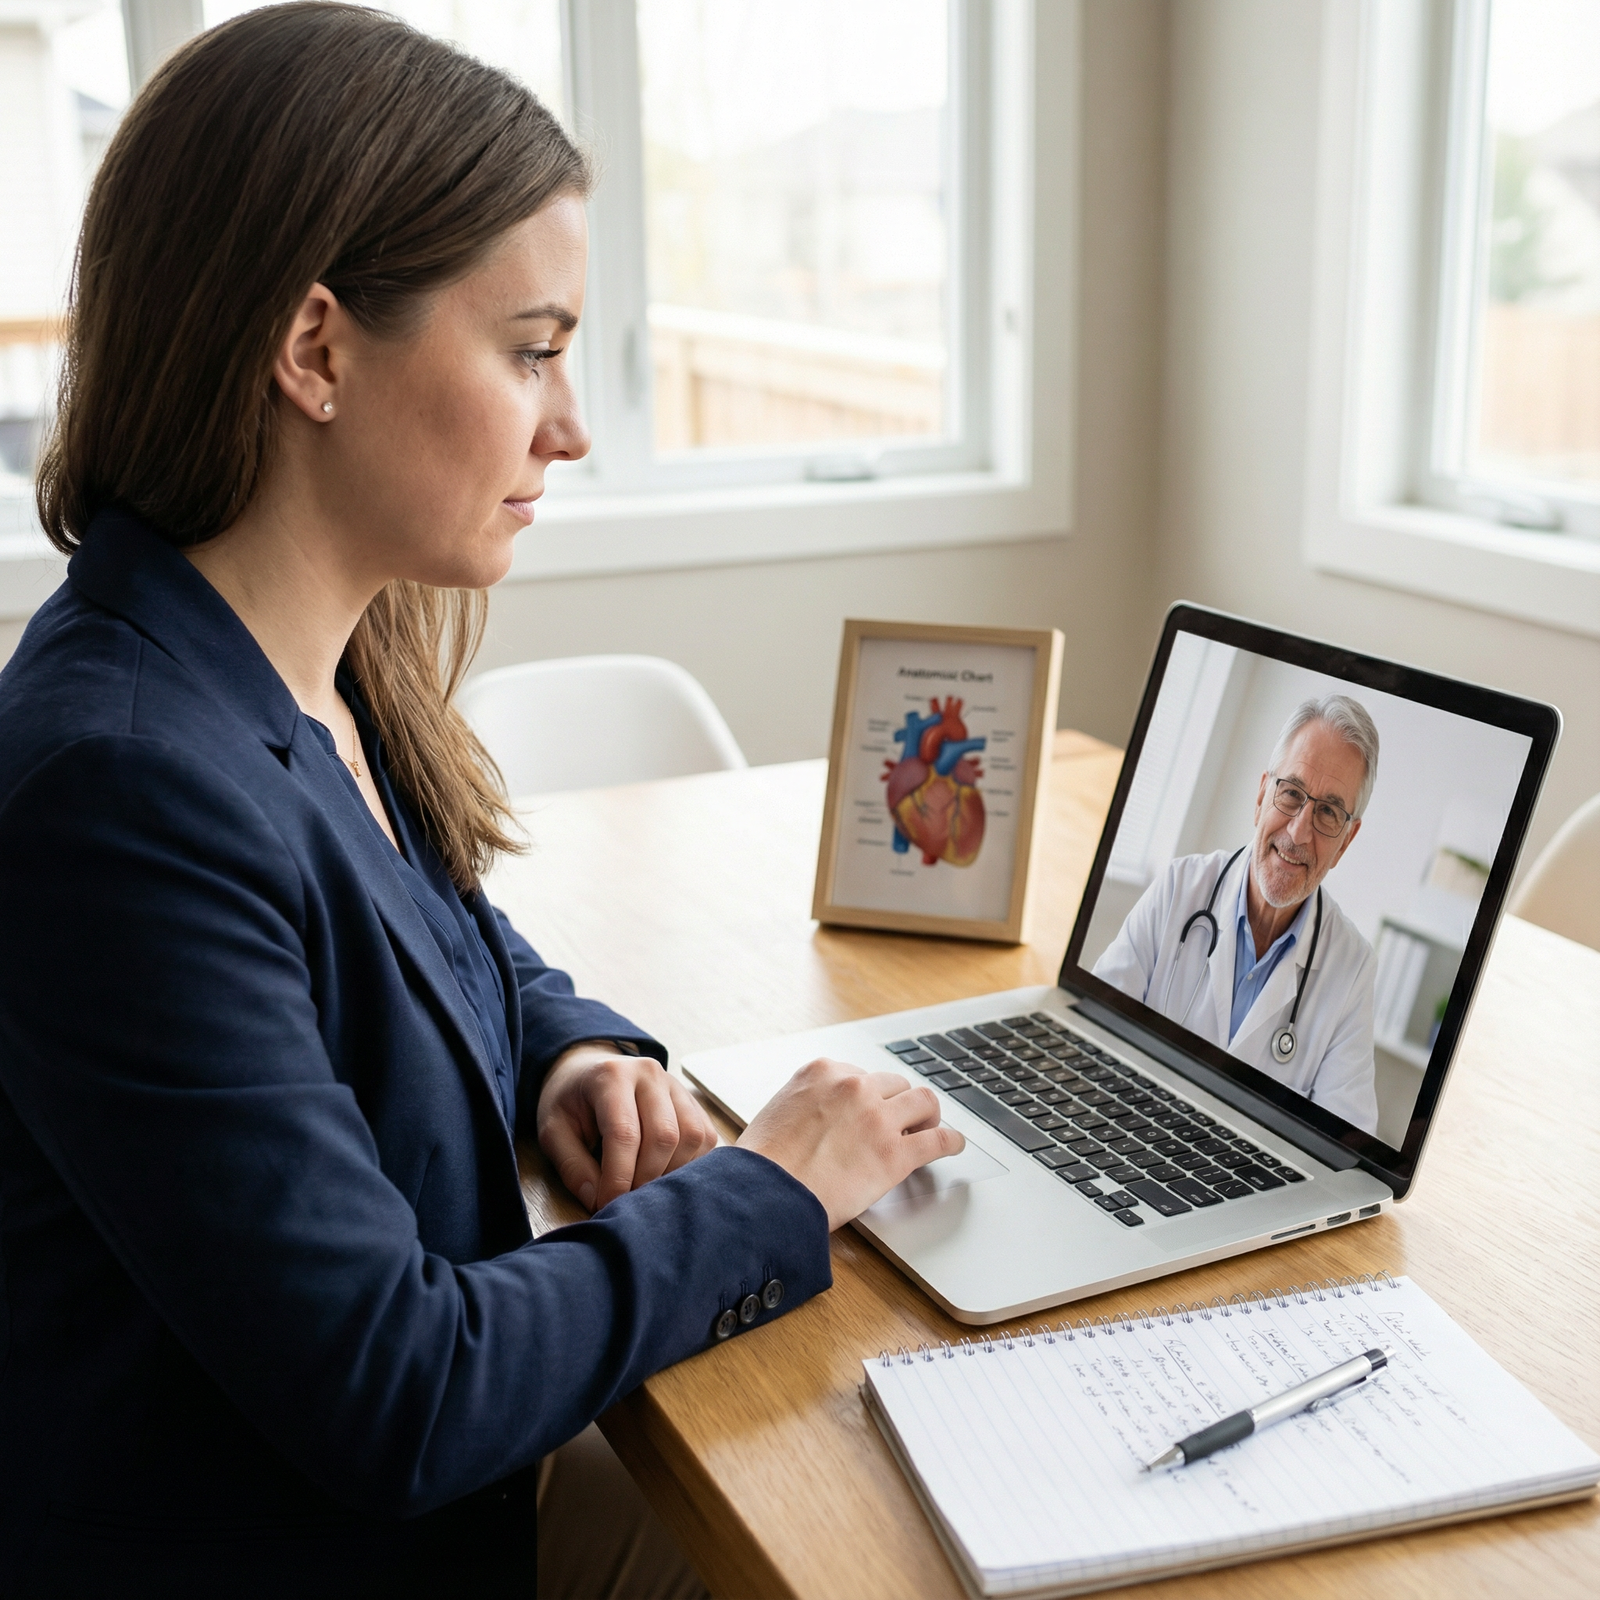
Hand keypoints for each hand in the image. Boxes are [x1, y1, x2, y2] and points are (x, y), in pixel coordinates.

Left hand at [537, 1043, 719, 1212]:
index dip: (618, 1177)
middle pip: (664, 1136)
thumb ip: (572, 1166)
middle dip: (646, 1178)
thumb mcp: (553, 1130)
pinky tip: (664, 1172)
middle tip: (626, 1199)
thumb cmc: (570, 1101)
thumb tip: (598, 1202)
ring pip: (692, 1137)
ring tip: (644, 1186)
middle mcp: (649, 1074)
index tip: (606, 1204)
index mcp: (611, 1076)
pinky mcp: (691, 1100)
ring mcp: (675, 1085)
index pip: (625, 1133)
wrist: (589, 1069)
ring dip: (671, 1172)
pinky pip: (705, 1136)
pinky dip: (690, 1163)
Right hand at [736, 1058, 964, 1230]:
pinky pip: (938, 1140)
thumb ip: (807, 1104)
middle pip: (894, 1084)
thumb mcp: (780, 1111)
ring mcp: (877, 1117)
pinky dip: (951, 1142)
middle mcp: (854, 1087)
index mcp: (822, 1072)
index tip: (872, 1109)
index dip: (869, 1096)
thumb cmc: (762, 1162)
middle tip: (901, 1121)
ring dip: (926, 1115)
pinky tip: (953, 1145)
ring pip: (923, 1101)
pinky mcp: (895, 1153)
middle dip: (897, 1103)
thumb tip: (818, 1118)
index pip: (861, 1075)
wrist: (764, 1193)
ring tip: (927, 1129)